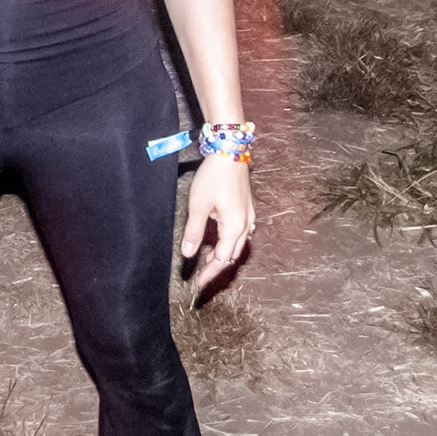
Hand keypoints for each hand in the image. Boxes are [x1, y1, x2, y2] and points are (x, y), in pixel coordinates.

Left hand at [180, 153, 254, 289]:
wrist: (230, 151)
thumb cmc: (214, 176)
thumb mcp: (199, 205)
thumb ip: (194, 231)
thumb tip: (188, 253)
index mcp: (234, 228)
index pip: (222, 260)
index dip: (210, 273)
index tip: (199, 284)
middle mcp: (246, 224)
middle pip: (233, 255)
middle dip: (217, 266)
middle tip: (202, 274)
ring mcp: (249, 215)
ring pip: (238, 244)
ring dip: (224, 254)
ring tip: (208, 258)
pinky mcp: (247, 207)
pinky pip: (241, 232)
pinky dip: (229, 241)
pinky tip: (219, 238)